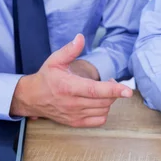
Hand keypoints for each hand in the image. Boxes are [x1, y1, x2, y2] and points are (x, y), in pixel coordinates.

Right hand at [10, 34, 132, 126]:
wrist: (32, 98)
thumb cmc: (46, 78)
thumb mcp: (55, 60)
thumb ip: (70, 50)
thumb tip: (81, 37)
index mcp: (68, 87)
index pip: (95, 90)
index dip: (113, 90)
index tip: (127, 90)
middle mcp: (72, 103)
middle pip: (104, 100)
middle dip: (113, 90)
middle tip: (109, 81)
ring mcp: (75, 115)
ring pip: (103, 110)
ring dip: (109, 100)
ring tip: (102, 91)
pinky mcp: (76, 122)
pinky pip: (99, 120)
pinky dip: (104, 111)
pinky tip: (98, 102)